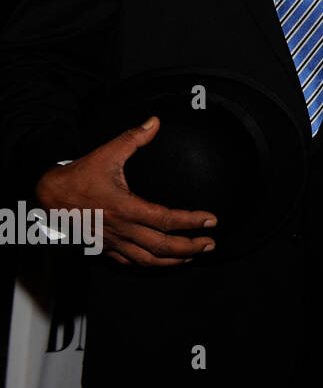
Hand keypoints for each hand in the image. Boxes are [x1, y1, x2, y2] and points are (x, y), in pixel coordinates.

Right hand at [33, 117, 216, 265]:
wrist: (45, 196)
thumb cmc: (76, 176)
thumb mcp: (107, 153)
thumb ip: (134, 138)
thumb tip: (154, 122)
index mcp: (126, 208)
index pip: (167, 219)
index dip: (192, 221)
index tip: (211, 221)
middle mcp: (121, 229)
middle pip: (162, 246)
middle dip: (190, 247)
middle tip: (210, 243)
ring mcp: (112, 242)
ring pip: (147, 260)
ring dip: (173, 261)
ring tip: (192, 256)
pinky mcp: (103, 248)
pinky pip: (129, 263)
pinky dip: (149, 265)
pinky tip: (161, 262)